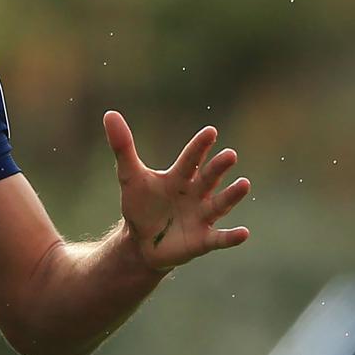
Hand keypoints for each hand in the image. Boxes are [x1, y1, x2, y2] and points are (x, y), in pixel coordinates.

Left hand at [103, 110, 250, 271]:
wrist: (140, 241)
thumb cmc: (140, 205)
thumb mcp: (129, 176)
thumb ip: (122, 146)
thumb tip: (110, 113)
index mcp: (179, 178)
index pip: (191, 159)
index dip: (199, 146)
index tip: (210, 131)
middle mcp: (195, 194)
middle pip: (209, 178)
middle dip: (218, 167)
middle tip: (229, 154)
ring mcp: (201, 217)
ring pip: (220, 204)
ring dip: (232, 195)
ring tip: (244, 183)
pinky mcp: (202, 240)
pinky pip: (219, 239)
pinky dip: (231, 237)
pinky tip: (244, 233)